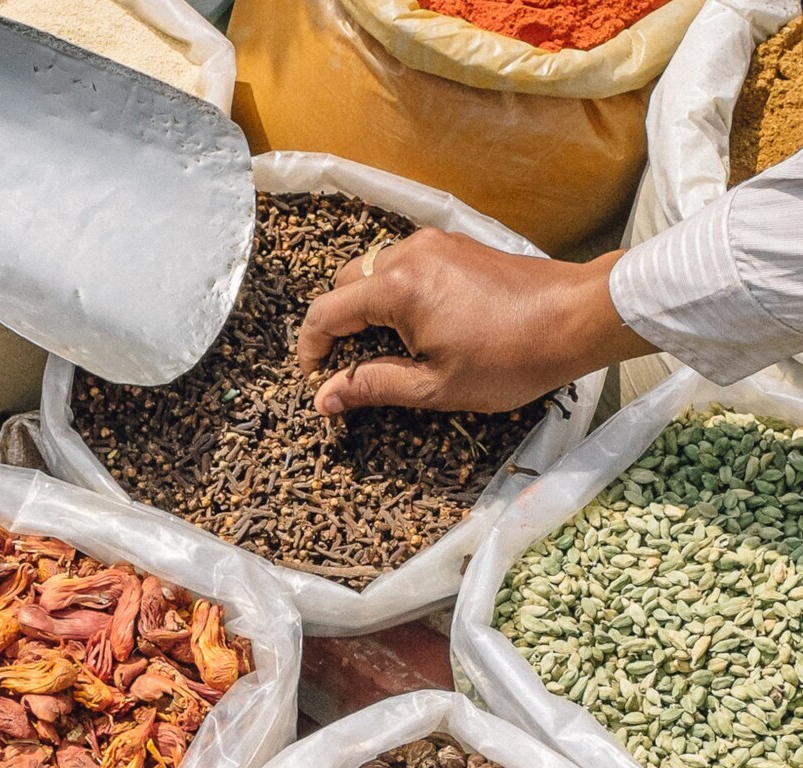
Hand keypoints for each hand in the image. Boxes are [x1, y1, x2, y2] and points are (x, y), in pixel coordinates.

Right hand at [295, 229, 657, 414]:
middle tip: (355, 365)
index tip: (318, 378)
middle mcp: (407, 254)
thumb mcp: (436, 386)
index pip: (325, 313)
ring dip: (368, 307)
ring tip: (390, 347)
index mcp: (396, 288)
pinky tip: (419, 323)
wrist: (579, 317)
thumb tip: (324, 399)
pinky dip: (396, 291)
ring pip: (373, 271)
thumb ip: (372, 386)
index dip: (312, 349)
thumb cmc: (513, 357)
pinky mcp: (455, 244)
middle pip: (344, 286)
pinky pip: (404, 263)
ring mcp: (433, 244)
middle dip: (339, 326)